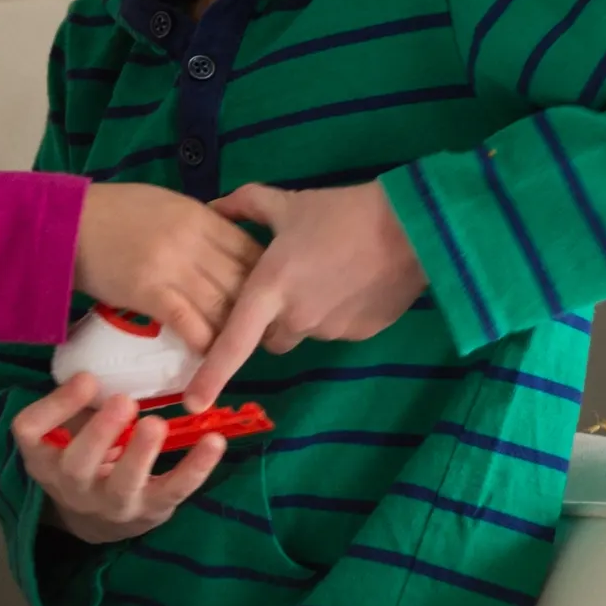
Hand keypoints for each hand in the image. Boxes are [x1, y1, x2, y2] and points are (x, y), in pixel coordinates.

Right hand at [11, 371, 228, 546]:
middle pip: (76, 465)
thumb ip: (75, 402)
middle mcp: (71, 485)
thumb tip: (89, 372)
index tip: (87, 378)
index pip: (31, 432)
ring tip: (157, 424)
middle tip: (123, 401)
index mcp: (44, 457)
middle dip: (100, 433)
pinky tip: (213, 442)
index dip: (55, 405)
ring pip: (122, 484)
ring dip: (141, 454)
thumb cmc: (84, 458)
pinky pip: (172, 490)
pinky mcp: (150, 509)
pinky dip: (195, 467)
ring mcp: (112, 503)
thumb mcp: (66, 432)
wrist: (100, 520)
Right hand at [73, 182, 263, 355]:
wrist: (65, 222)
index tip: (267, 299)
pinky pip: (188, 321)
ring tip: (236, 350)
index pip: (251, 250)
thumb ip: (201, 225)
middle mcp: (193, 240)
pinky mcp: (148, 291)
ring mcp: (172, 266)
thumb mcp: (167, 205)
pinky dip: (203, 341)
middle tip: (260, 333)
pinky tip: (208, 354)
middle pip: (244, 281)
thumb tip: (227, 252)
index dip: (266, 279)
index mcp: (201, 216)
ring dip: (233, 332)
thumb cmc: (114, 212)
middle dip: (258, 311)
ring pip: (222, 305)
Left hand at [180, 180, 427, 410]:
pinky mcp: (362, 333)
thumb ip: (244, 206)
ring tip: (326, 272)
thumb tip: (214, 205)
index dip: (211, 374)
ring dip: (305, 312)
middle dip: (269, 320)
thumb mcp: (287, 203)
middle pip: (269, 338)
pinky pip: (337, 328)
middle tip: (286, 283)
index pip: (233, 343)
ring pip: (304, 331)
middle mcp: (296, 320)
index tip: (193, 402)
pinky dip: (336, 311)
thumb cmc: (342, 212)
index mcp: (270, 290)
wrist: (412, 227)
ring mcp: (331, 331)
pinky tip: (351, 280)